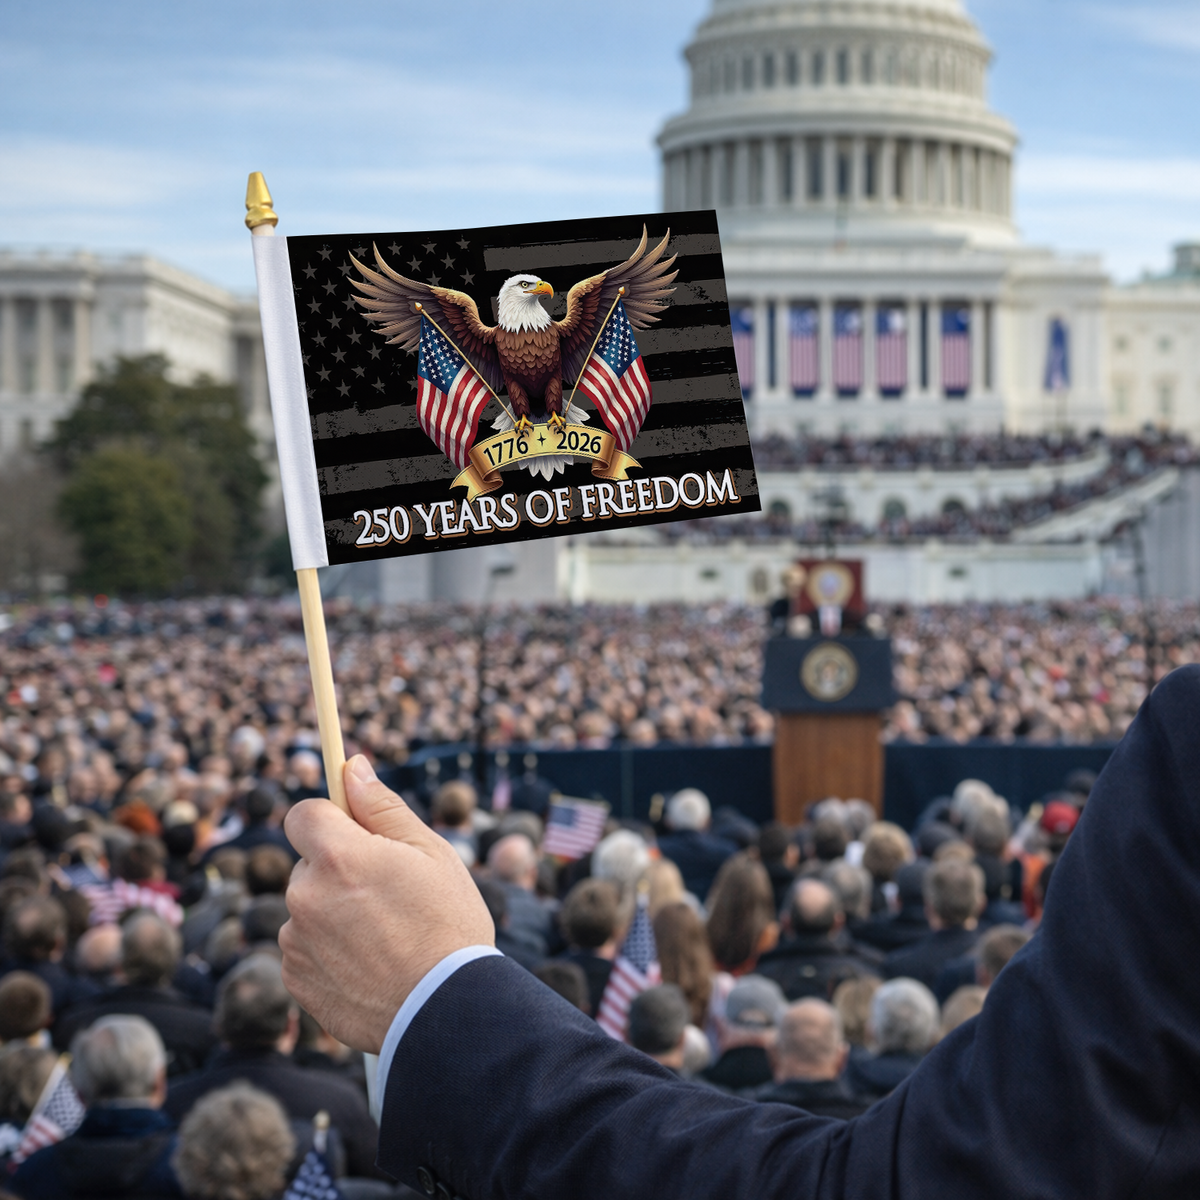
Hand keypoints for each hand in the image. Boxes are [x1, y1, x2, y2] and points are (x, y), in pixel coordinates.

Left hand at [280, 755, 493, 1052]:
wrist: (445, 1011)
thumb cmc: (447, 923)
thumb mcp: (429, 852)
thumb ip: (383, 807)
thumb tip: (351, 767)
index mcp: (338, 857)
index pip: (302, 814)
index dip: (329, 819)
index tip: (353, 831)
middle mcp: (305, 896)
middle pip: (309, 864)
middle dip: (338, 870)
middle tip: (388, 894)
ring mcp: (296, 942)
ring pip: (308, 909)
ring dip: (333, 913)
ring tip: (385, 937)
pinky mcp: (296, 980)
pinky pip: (306, 950)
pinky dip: (329, 952)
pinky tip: (370, 965)